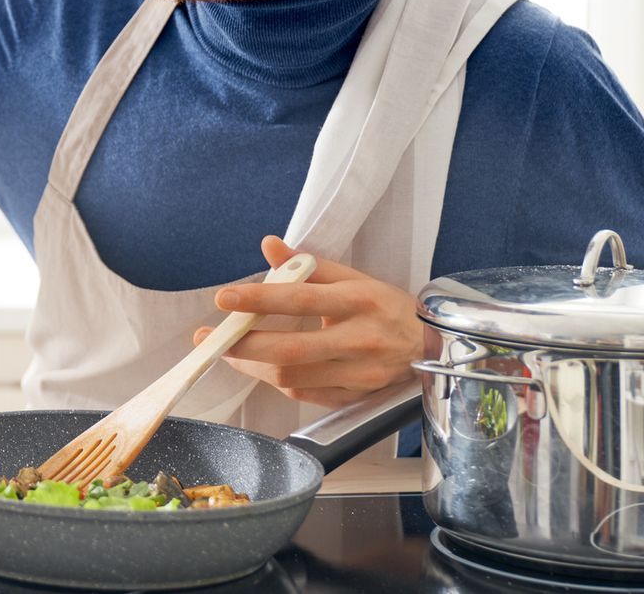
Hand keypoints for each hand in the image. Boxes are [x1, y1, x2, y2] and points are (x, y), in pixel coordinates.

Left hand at [192, 235, 422, 407]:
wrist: (433, 347)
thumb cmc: (385, 307)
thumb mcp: (353, 277)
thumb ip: (308, 265)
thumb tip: (268, 245)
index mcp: (359, 300)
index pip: (301, 298)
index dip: (260, 299)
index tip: (224, 299)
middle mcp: (360, 339)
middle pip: (291, 348)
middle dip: (243, 346)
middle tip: (210, 338)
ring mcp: (359, 373)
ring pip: (293, 375)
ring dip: (253, 365)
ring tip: (228, 352)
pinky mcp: (356, 397)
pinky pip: (305, 393)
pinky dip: (277, 380)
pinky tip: (260, 367)